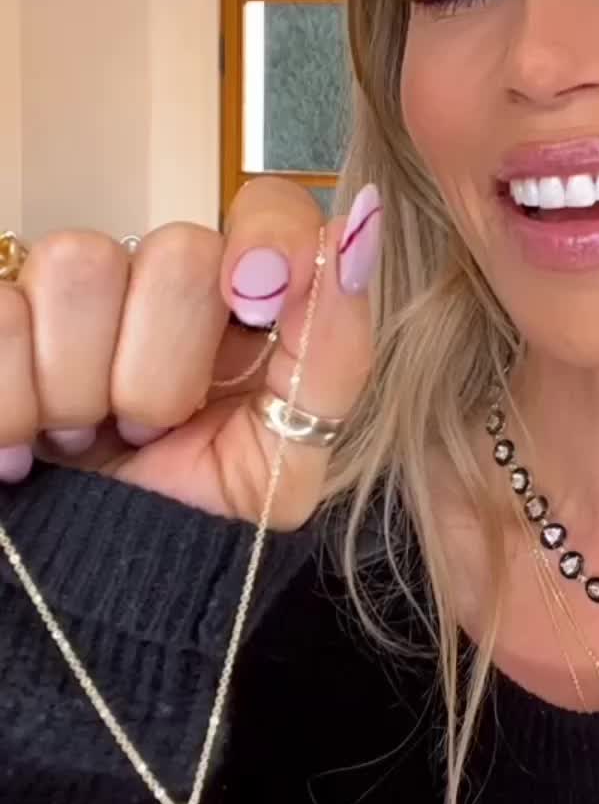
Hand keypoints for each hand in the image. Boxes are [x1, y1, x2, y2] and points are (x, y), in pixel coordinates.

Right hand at [0, 178, 381, 528]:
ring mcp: (71, 299)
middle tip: (148, 430)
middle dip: (164, 367)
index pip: (271, 208)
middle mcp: (159, 285)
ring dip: (80, 383)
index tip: (255, 296)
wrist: (98, 594)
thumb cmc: (193, 523)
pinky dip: (9, 399)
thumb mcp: (286, 463)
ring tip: (81, 439)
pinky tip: (22, 447)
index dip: (267, 236)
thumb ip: (333, 353)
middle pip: (175, 249)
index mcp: (244, 309)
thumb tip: (358, 239)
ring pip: (77, 265)